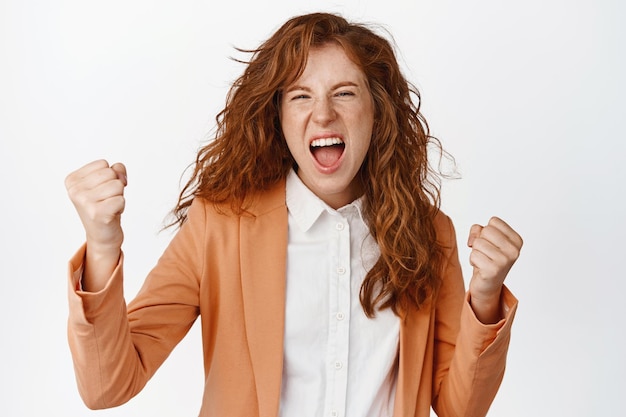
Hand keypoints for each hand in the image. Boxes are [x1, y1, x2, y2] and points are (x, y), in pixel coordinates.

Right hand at [65, 160, 126, 290]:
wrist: (102, 235)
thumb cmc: (105, 206)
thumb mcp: (106, 183)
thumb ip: (115, 169)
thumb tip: (119, 171)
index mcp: (72, 180)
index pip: (103, 164)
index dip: (110, 176)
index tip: (101, 191)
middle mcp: (75, 190)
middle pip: (111, 173)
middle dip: (115, 186)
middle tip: (107, 200)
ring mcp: (84, 202)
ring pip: (118, 185)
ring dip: (119, 196)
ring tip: (109, 206)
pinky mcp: (97, 213)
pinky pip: (121, 199)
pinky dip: (121, 207)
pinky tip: (111, 214)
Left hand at [467, 217, 522, 323]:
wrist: (487, 285)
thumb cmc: (487, 258)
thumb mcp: (484, 239)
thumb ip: (477, 230)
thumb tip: (473, 240)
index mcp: (516, 240)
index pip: (494, 221)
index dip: (486, 231)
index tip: (491, 244)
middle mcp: (514, 250)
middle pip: (486, 231)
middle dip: (480, 241)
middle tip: (486, 253)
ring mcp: (505, 260)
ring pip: (477, 243)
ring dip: (475, 252)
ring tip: (484, 261)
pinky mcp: (493, 270)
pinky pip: (473, 255)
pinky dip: (473, 261)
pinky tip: (481, 268)